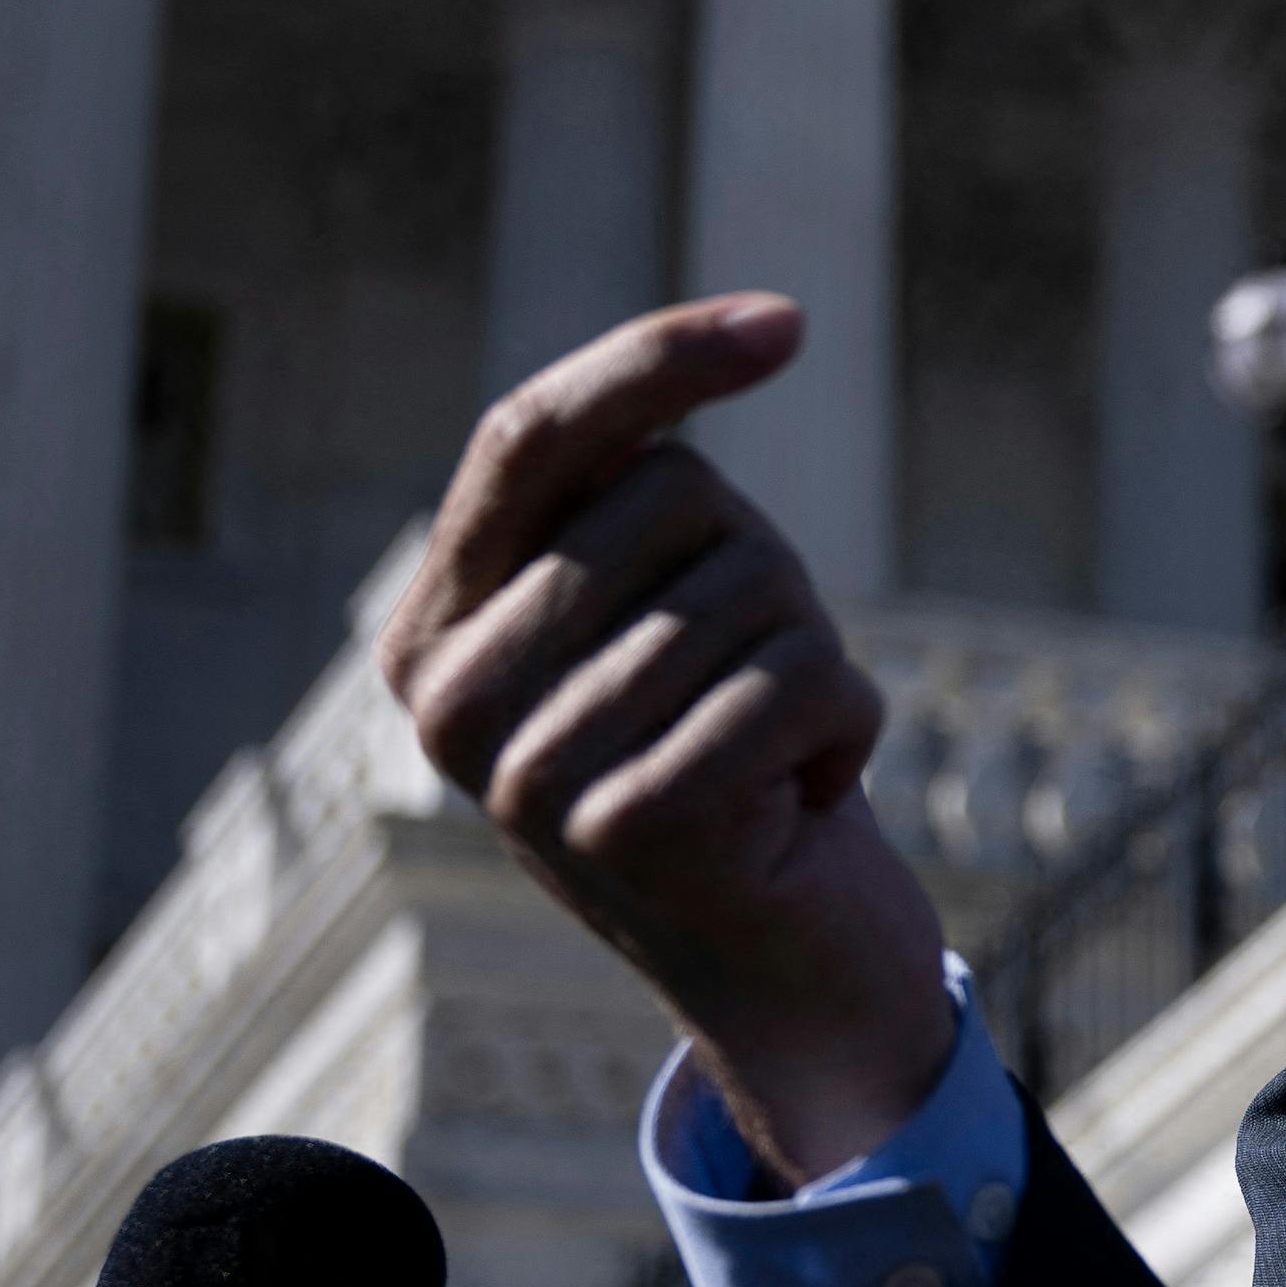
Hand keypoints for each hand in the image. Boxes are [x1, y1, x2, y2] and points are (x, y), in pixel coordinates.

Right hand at [382, 298, 952, 1178]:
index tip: (787, 323)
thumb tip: (743, 331)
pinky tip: (804, 801)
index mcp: (436, 626)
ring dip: (814, 657)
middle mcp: (452, 697)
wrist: (782, 963)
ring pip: (753, 586)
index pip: (531, 432)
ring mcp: (526, 771)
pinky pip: (800, 680)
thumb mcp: (660, 609)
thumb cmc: (731, 754)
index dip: (656, 356)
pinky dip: (848, 725)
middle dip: (766, 567)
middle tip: (751, 683)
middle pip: (674, 493)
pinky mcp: (627, 824)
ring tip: (772, 751)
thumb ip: (639, 491)